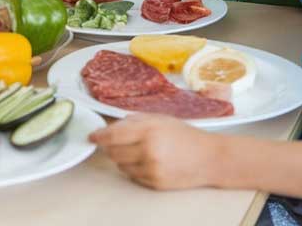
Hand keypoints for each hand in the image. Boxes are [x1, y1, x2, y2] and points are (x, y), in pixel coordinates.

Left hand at [90, 114, 220, 189]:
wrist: (209, 158)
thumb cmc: (183, 134)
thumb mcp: (158, 118)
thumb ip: (133, 120)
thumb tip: (110, 127)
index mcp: (148, 131)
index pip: (113, 135)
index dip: (99, 136)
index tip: (92, 136)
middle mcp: (148, 151)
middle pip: (113, 152)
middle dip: (110, 146)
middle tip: (116, 141)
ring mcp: (152, 169)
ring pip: (121, 165)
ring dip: (121, 157)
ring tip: (136, 150)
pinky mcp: (155, 183)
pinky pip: (133, 176)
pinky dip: (133, 168)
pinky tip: (145, 160)